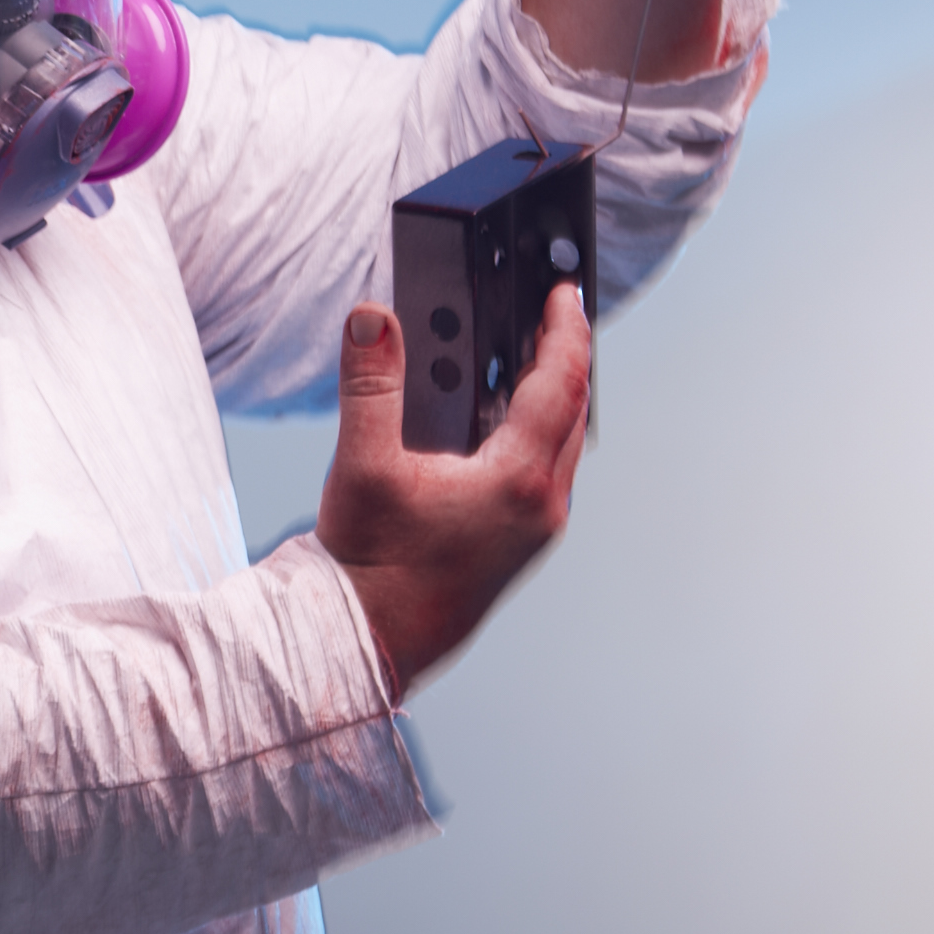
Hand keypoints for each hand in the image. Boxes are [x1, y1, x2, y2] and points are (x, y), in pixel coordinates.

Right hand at [314, 288, 592, 696]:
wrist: (372, 642)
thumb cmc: (372, 566)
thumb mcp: (362, 465)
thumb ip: (369, 385)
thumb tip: (371, 317)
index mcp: (517, 480)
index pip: (560, 384)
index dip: (566, 329)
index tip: (565, 292)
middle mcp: (541, 506)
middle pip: (571, 412)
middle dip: (563, 357)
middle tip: (545, 315)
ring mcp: (535, 530)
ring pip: (560, 445)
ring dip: (549, 398)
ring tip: (518, 360)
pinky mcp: (518, 545)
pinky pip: (543, 472)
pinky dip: (531, 433)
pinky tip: (492, 426)